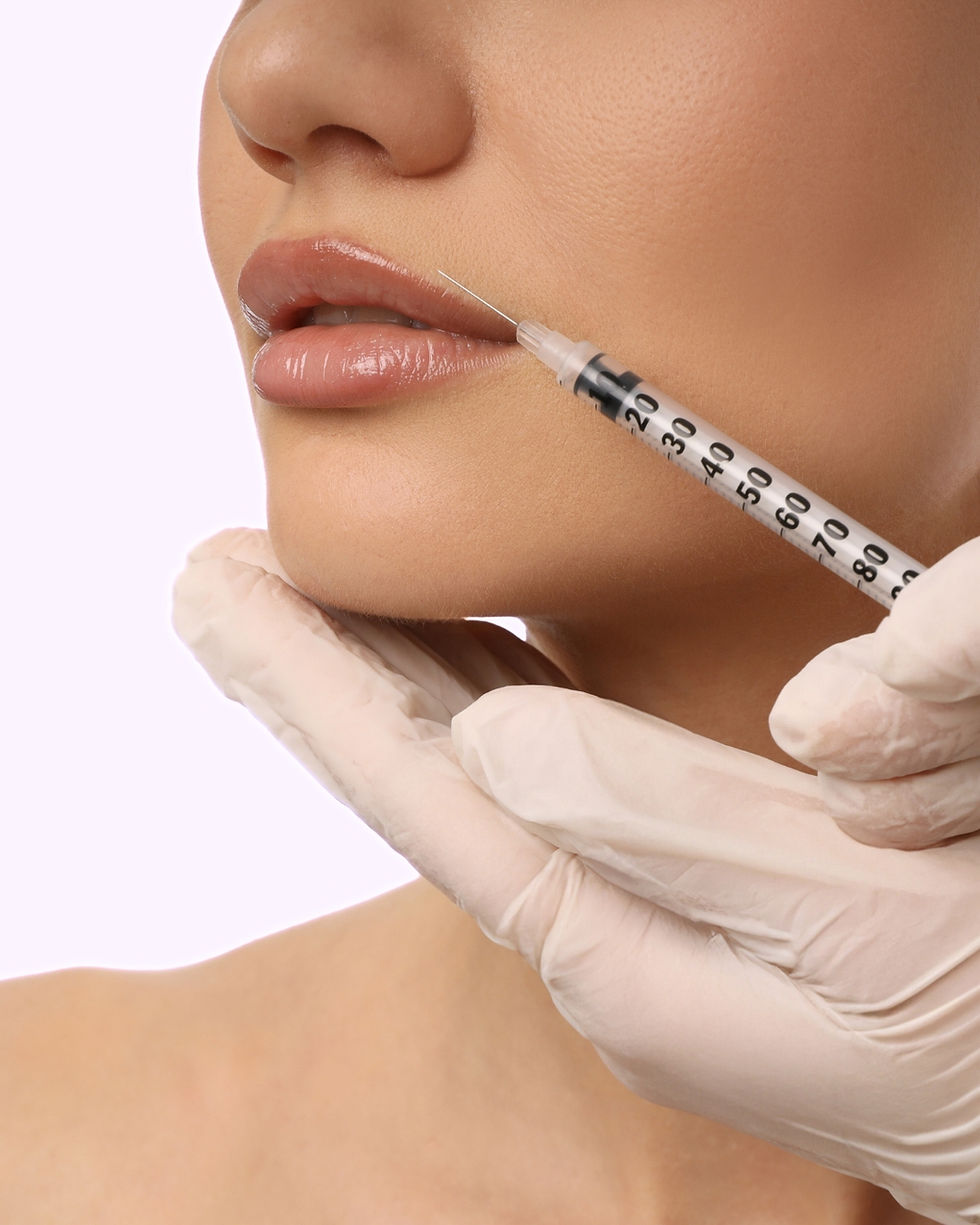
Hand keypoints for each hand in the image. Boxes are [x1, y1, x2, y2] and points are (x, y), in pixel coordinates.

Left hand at [173, 527, 979, 1224]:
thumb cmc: (966, 1010)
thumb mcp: (838, 922)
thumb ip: (663, 830)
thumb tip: (493, 740)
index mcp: (603, 942)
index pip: (413, 780)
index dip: (305, 676)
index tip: (212, 585)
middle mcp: (585, 916)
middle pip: (411, 759)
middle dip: (307, 661)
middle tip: (215, 574)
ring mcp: (620, 887)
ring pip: (462, 746)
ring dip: (374, 663)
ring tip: (295, 594)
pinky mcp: (669, 860)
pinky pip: (537, 749)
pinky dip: (471, 683)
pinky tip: (446, 650)